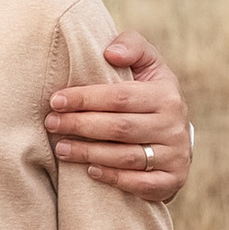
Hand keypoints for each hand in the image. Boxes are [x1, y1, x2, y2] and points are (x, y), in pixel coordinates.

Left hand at [46, 34, 191, 199]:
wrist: (177, 132)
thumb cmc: (149, 92)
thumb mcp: (148, 64)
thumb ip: (132, 45)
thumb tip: (110, 53)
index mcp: (166, 94)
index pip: (119, 97)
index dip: (84, 98)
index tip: (55, 100)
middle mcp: (174, 126)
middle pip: (119, 128)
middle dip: (80, 125)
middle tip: (51, 123)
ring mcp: (175, 155)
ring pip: (126, 157)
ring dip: (89, 153)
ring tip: (60, 148)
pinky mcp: (173, 180)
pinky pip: (141, 183)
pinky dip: (114, 178)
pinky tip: (89, 171)